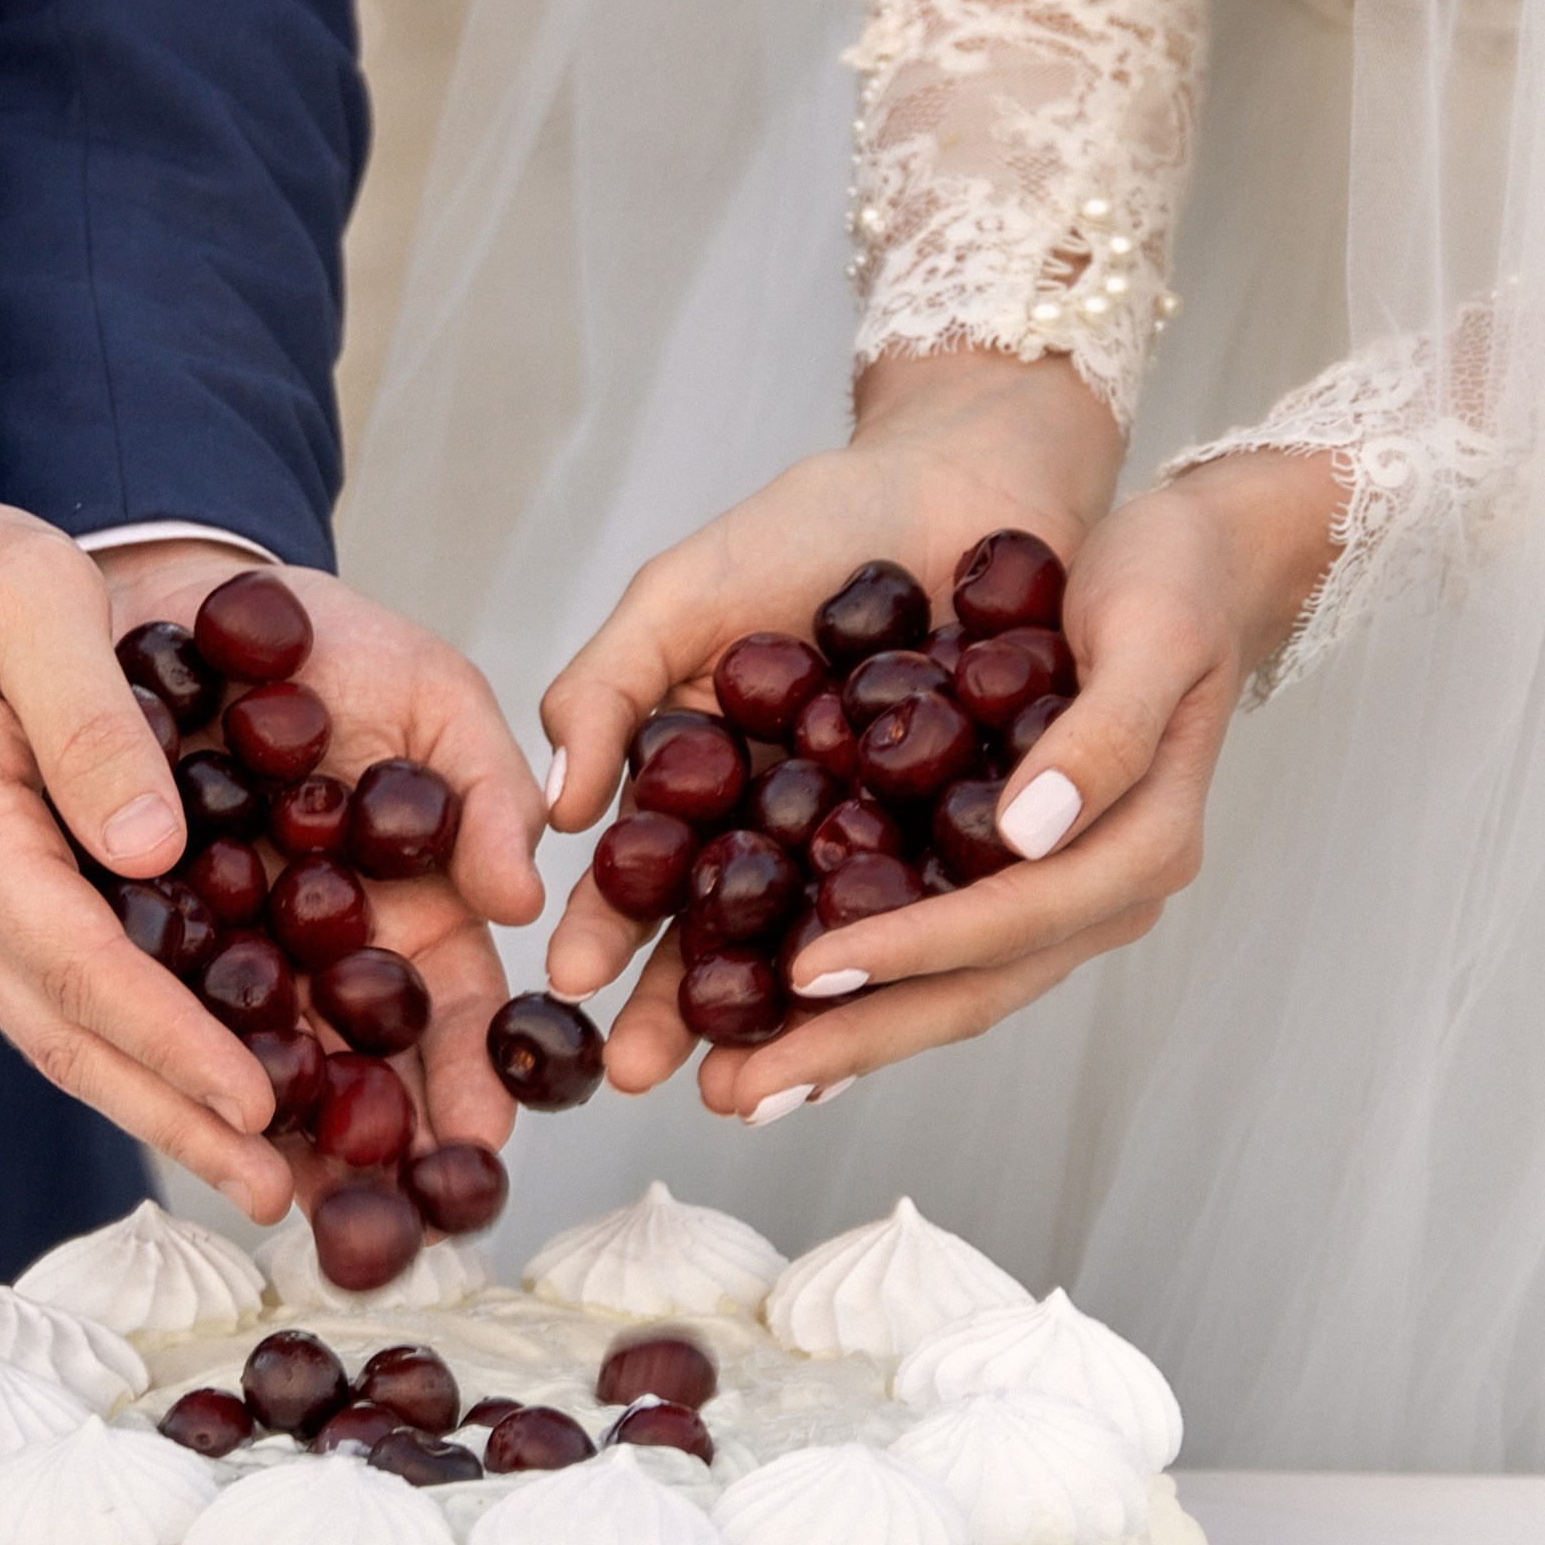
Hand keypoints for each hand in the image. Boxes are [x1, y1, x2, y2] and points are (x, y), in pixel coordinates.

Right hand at [0, 489, 543, 1224]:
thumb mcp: (29, 600)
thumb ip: (87, 719)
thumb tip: (150, 849)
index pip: (75, 962)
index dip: (169, 1039)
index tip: (254, 1098)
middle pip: (68, 1037)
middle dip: (174, 1119)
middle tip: (274, 1191)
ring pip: (62, 1038)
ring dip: (159, 1111)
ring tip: (257, 1173)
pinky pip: (62, 1005)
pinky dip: (136, 1060)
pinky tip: (206, 1092)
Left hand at [100, 539, 547, 1211]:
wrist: (160, 581)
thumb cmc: (316, 633)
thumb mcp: (427, 690)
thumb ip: (483, 784)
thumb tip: (521, 897)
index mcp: (401, 896)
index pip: (446, 1004)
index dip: (467, 1070)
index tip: (480, 1137)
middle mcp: (316, 942)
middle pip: (353, 1060)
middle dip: (374, 1142)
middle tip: (389, 1222)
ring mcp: (224, 944)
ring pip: (256, 1053)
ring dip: (277, 1130)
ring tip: (293, 1203)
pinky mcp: (130, 932)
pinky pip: (150, 1008)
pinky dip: (169, 1062)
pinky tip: (186, 1121)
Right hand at [542, 349, 1121, 1021]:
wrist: (972, 468)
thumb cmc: (815, 520)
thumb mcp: (683, 593)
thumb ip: (608, 687)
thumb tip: (556, 812)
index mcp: (716, 791)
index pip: (650, 879)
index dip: (607, 931)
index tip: (568, 983)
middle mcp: (795, 835)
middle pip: (733, 937)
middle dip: (685, 1008)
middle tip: (643, 1076)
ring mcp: (886, 845)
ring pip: (831, 942)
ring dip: (787, 1016)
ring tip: (746, 1075)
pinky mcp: (987, 842)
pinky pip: (944, 908)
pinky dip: (911, 955)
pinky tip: (878, 1001)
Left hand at [597, 448, 1341, 1120]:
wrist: (1195, 560)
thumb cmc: (1176, 583)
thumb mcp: (1154, 635)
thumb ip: (1102, 734)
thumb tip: (1027, 830)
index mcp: (1139, 850)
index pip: (1010, 923)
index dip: (908, 952)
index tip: (805, 973)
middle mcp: (1096, 895)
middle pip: (967, 991)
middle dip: (850, 1045)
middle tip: (738, 1091)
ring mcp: (1054, 897)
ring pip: (941, 989)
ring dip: (838, 1040)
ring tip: (734, 1080)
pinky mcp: (1009, 878)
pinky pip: (926, 947)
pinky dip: (855, 985)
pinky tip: (770, 1008)